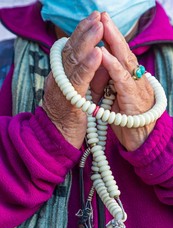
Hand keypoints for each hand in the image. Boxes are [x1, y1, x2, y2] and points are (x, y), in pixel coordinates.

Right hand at [43, 12, 105, 148]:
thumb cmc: (70, 116)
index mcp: (62, 76)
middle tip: (97, 16)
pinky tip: (97, 53)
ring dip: (86, 43)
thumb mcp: (79, 92)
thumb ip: (86, 77)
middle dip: (85, 32)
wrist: (57, 138)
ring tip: (98, 27)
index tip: (94, 19)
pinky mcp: (69, 102)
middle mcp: (59, 78)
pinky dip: (88, 67)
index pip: (71, 50)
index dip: (81, 33)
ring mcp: (62, 89)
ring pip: (72, 62)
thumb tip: (100, 59)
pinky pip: (78, 82)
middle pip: (70, 51)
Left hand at [99, 12, 154, 150]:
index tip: (97, 23)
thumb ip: (109, 81)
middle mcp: (133, 79)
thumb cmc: (126, 116)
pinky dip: (114, 67)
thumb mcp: (115, 96)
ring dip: (114, 43)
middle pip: (122, 52)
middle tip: (102, 15)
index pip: (117, 54)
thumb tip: (99, 67)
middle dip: (111, 32)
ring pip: (124, 61)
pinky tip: (105, 55)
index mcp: (127, 78)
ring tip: (104, 26)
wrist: (140, 139)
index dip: (108, 39)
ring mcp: (135, 88)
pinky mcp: (132, 100)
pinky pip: (122, 81)